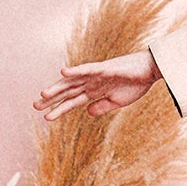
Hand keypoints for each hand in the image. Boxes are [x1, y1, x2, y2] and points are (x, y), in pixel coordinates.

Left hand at [34, 48, 159, 120]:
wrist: (151, 71)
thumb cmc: (136, 84)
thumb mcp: (117, 102)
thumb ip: (101, 107)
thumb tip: (87, 112)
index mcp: (94, 91)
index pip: (72, 101)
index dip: (59, 109)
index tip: (46, 117)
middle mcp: (91, 82)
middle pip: (67, 91)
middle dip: (52, 98)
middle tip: (35, 105)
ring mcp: (96, 74)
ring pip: (73, 82)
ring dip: (58, 87)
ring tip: (44, 95)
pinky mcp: (104, 68)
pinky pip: (87, 69)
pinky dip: (75, 71)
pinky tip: (63, 73)